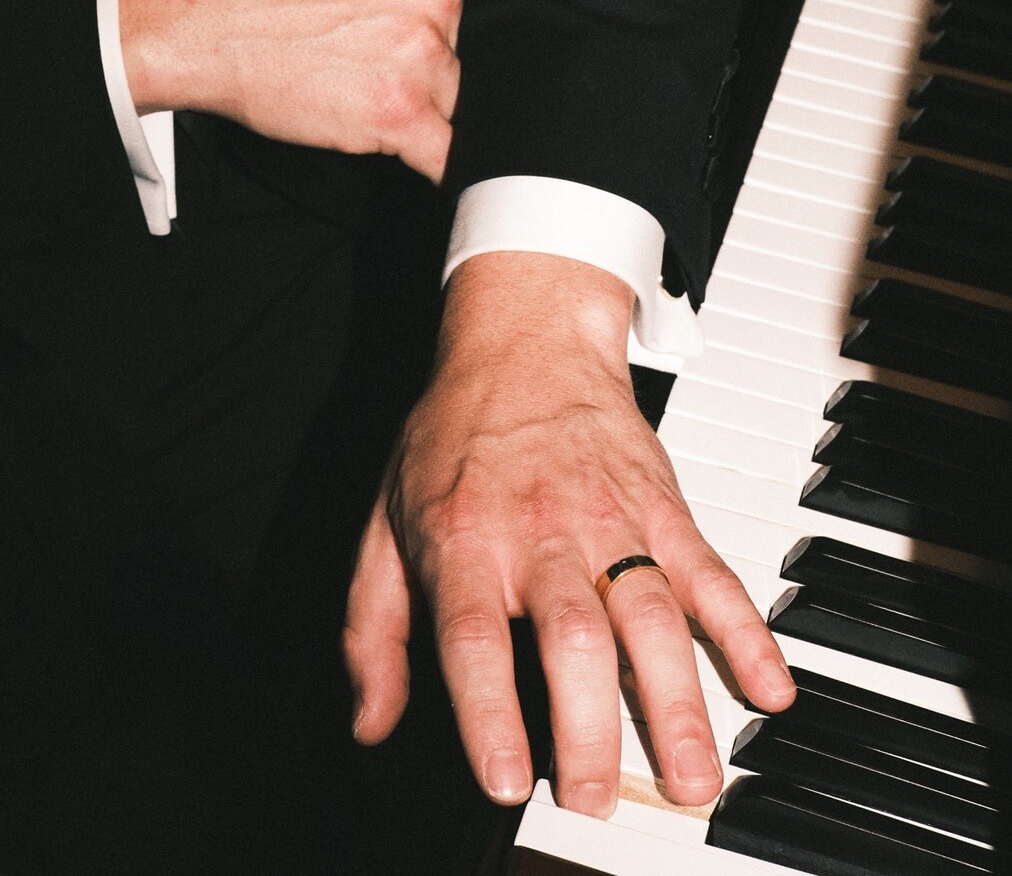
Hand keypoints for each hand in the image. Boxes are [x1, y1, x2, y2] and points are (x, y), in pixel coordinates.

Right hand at [116, 0, 463, 181]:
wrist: (201, 16)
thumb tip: (438, 6)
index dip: (432, 22)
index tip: (394, 31)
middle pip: (462, 49)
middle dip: (424, 66)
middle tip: (362, 62)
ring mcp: (422, 51)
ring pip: (454, 101)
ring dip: (415, 109)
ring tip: (351, 93)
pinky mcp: (401, 110)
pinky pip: (450, 156)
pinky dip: (434, 164)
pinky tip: (410, 158)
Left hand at [344, 252, 794, 815]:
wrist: (524, 341)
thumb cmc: (452, 438)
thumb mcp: (383, 524)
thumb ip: (372, 631)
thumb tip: (369, 722)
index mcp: (465, 542)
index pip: (473, 637)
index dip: (489, 712)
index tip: (505, 780)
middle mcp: (541, 535)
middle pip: (571, 637)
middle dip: (590, 728)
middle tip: (595, 798)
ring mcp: (611, 522)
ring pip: (651, 615)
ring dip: (676, 701)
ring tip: (689, 776)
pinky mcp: (664, 513)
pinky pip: (712, 575)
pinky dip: (749, 631)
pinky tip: (770, 685)